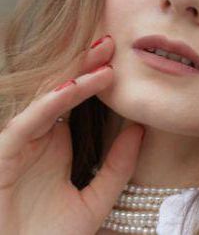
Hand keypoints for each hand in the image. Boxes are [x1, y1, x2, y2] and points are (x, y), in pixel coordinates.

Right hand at [0, 35, 143, 234]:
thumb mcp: (95, 202)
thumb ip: (117, 167)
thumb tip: (140, 129)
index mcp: (56, 142)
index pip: (75, 98)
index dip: (95, 76)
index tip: (121, 58)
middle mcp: (37, 137)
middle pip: (61, 89)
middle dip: (84, 63)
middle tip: (111, 41)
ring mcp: (20, 143)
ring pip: (45, 99)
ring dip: (72, 76)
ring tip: (102, 56)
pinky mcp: (3, 155)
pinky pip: (26, 123)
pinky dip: (48, 104)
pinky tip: (72, 89)